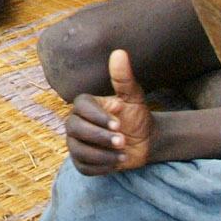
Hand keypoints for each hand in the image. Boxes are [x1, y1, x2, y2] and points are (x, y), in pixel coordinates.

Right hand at [64, 49, 154, 174]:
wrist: (145, 141)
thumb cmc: (137, 116)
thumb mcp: (134, 97)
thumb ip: (123, 78)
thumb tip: (119, 52)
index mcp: (85, 105)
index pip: (80, 107)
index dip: (97, 117)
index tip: (118, 124)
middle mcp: (75, 122)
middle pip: (75, 129)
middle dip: (99, 137)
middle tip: (122, 141)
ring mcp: (76, 143)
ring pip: (77, 150)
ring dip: (102, 155)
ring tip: (123, 154)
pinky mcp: (81, 161)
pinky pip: (83, 167)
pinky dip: (101, 167)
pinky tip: (116, 162)